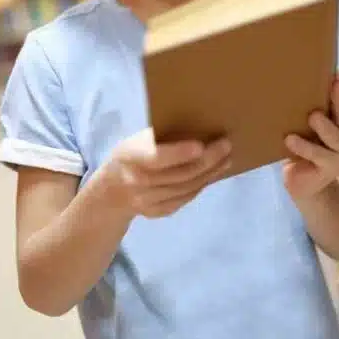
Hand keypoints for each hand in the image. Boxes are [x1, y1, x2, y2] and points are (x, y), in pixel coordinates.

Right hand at [103, 128, 231, 218]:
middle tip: (226, 145)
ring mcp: (147, 201)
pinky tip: (214, 173)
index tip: (201, 145)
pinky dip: (202, 185)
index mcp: (130, 157)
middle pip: (180, 175)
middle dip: (208, 160)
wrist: (111, 190)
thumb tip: (197, 126)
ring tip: (227, 159)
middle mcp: (138, 182)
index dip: (179, 153)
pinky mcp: (158, 212)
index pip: (156, 158)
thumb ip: (157, 138)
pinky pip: (185, 198)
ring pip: (187, 188)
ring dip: (210, 173)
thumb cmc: (131, 155)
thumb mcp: (135, 142)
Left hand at [283, 71, 338, 200]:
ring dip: (325, 127)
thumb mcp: (312, 125)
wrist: (306, 185)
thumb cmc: (306, 146)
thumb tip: (313, 76)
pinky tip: (290, 140)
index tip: (337, 73)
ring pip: (338, 139)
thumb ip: (317, 105)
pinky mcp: (328, 171)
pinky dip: (304, 147)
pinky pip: (319, 157)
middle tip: (335, 84)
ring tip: (313, 117)